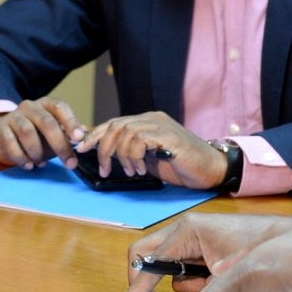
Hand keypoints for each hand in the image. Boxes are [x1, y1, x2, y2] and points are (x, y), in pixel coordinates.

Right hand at [0, 98, 85, 167]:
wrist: (0, 132)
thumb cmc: (34, 133)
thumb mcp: (52, 133)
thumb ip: (68, 134)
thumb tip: (86, 136)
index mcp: (46, 105)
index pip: (60, 107)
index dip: (70, 121)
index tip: (79, 137)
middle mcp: (30, 107)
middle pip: (46, 122)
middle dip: (60, 144)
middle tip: (69, 162)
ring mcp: (13, 117)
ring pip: (27, 132)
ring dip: (38, 152)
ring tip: (42, 163)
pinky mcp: (0, 130)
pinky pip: (11, 143)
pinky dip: (21, 157)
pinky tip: (29, 165)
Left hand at [75, 111, 223, 185]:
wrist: (211, 169)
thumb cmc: (181, 166)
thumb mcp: (149, 159)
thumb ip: (131, 152)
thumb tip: (106, 155)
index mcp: (147, 122)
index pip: (113, 122)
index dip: (94, 135)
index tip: (81, 148)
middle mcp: (152, 119)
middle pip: (116, 126)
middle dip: (104, 148)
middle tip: (106, 169)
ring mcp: (161, 125)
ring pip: (125, 132)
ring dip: (122, 155)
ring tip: (132, 171)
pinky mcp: (169, 136)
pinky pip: (140, 140)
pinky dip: (135, 156)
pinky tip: (143, 169)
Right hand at [112, 213, 291, 291]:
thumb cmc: (260, 251)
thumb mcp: (223, 276)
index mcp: (188, 230)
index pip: (147, 258)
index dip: (137, 286)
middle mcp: (187, 234)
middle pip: (147, 256)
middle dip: (146, 283)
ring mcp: (195, 243)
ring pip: (169, 271)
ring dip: (180, 287)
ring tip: (205, 291)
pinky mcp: (206, 255)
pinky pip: (187, 275)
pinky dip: (193, 287)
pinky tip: (210, 291)